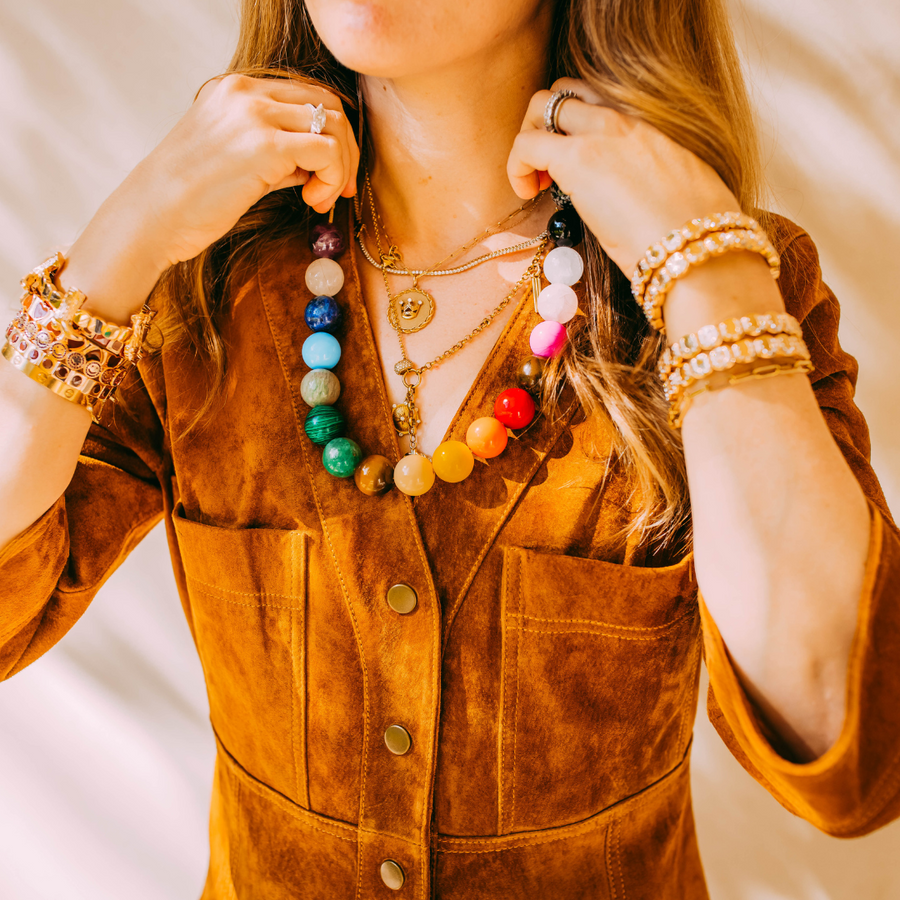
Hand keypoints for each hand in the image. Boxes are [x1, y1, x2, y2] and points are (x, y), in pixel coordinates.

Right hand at [59, 75, 359, 322]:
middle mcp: (246, 92)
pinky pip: (326, 152)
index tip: (333, 177)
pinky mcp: (265, 145)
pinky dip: (332, 178)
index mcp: (236, 90)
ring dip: (339, 167)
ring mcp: (254, 114)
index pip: (308, 97)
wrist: (151, 216)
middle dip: (345, 151)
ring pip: (333, 126)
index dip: (331, 136)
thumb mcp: (235, 160)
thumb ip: (275, 153)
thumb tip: (315, 164)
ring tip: (318, 200)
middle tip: (338, 191)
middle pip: (328, 106)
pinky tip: (310, 201)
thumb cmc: (189, 199)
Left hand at [507, 77, 738, 277]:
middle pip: (564, 92)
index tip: (571, 167)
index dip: (574, 126)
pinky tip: (528, 194)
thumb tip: (640, 197)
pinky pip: (526, 144)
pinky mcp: (577, 159)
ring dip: (529, 139)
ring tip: (536, 184)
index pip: (596, 101)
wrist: (697, 246)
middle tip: (546, 171)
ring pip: (542, 104)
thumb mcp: (681, 190)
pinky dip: (516, 166)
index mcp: (650, 126)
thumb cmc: (697, 231)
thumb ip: (654, 179)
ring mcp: (600, 134)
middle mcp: (624, 119)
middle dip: (543, 124)